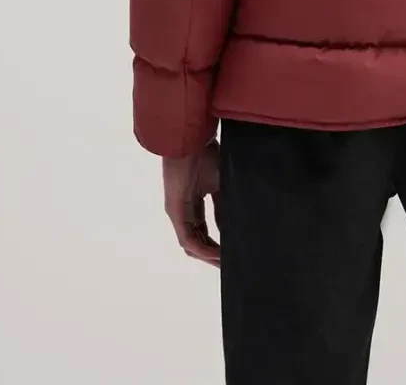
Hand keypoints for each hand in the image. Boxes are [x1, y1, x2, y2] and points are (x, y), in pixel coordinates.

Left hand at [162, 141, 220, 265]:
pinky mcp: (175, 212)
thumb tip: (229, 228)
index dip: (216, 243)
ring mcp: (177, 213)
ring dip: (207, 256)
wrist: (191, 140)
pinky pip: (188, 238)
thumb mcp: (220, 184)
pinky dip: (202, 249)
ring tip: (225, 263)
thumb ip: (223, 206)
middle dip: (212, 255)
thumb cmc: (205, 155)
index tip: (230, 253)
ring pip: (191, 244)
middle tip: (228, 266)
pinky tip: (216, 255)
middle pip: (196, 241)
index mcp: (193, 202)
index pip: (203, 230)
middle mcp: (183, 211)